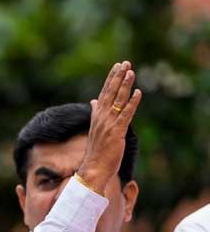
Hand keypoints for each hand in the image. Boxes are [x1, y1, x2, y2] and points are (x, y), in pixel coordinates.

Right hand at [77, 61, 141, 192]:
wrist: (93, 168)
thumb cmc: (97, 151)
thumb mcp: (96, 129)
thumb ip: (96, 113)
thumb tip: (94, 101)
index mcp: (97, 116)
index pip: (104, 93)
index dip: (111, 79)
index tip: (117, 66)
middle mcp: (101, 118)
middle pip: (110, 93)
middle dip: (118, 77)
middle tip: (125, 63)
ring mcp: (108, 124)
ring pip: (118, 101)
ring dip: (125, 85)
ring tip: (131, 72)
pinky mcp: (116, 132)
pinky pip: (125, 115)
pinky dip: (132, 103)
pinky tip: (137, 93)